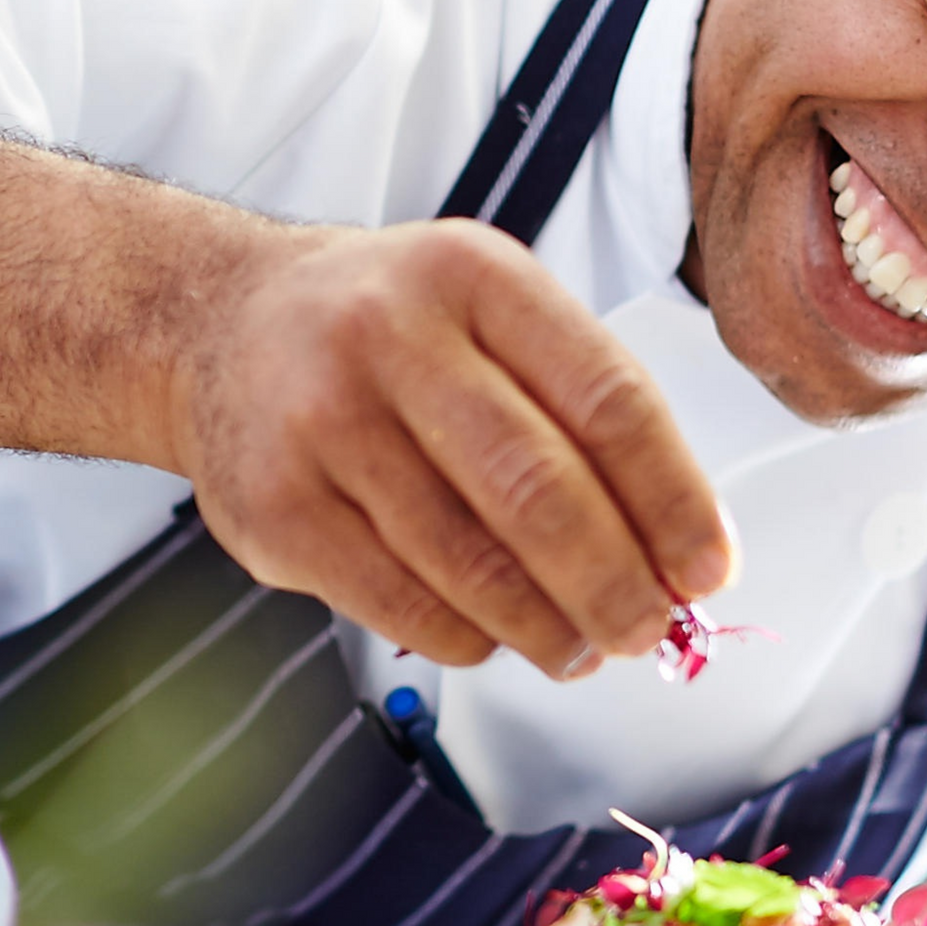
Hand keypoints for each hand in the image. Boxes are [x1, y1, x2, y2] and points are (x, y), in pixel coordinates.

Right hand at [169, 218, 733, 678]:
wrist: (219, 326)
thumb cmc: (394, 334)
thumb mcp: (495, 317)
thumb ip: (587, 412)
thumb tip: (681, 553)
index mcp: (475, 276)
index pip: (607, 400)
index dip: (673, 500)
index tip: (707, 569)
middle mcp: (390, 335)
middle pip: (537, 490)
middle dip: (614, 584)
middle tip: (649, 631)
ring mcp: (321, 422)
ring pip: (470, 563)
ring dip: (547, 628)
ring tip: (582, 649)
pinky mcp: (274, 509)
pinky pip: (403, 606)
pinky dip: (470, 640)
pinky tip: (497, 638)